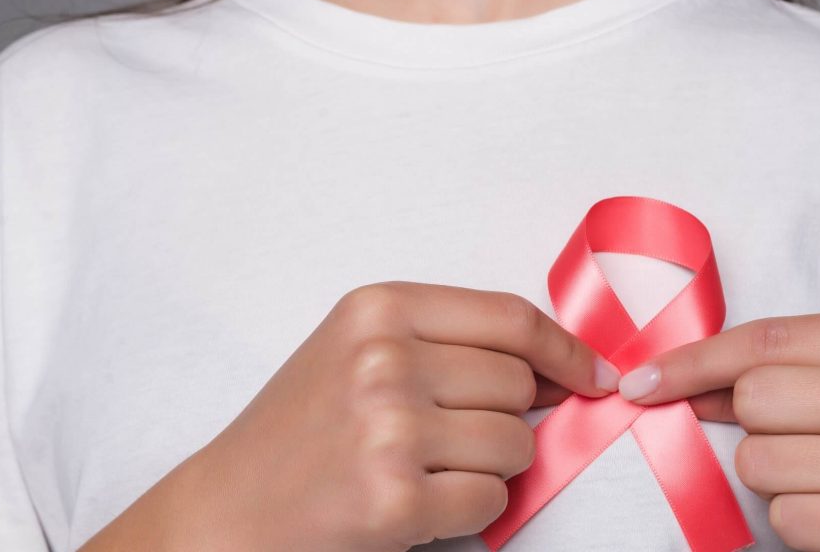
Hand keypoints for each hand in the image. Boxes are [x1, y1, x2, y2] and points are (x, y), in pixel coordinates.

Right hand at [81, 281, 619, 551]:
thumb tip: (560, 368)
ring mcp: (390, 428)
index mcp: (378, 310)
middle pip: (518, 385)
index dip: (566, 351)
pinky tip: (419, 503)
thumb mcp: (360, 352)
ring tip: (425, 469)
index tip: (592, 375)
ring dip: (489, 468)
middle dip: (508, 419)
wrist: (227, 509)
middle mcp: (385, 360)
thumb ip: (449, 343)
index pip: (511, 319)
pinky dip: (471, 510)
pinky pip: (492, 499)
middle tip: (450, 438)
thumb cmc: (298, 432)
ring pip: (515, 444)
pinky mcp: (396, 497)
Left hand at [616, 309, 819, 551]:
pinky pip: (784, 515)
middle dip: (757, 427)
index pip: (766, 339)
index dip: (693, 361)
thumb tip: (669, 380)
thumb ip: (782, 366)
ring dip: (774, 478)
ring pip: (758, 460)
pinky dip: (798, 519)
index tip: (643, 380)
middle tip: (807, 442)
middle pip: (756, 398)